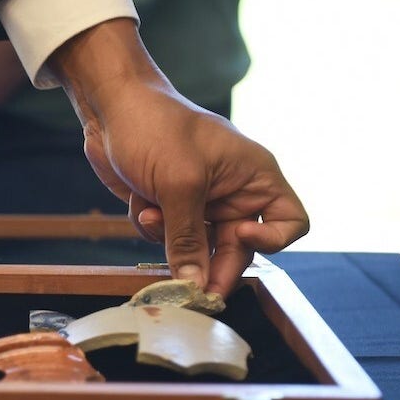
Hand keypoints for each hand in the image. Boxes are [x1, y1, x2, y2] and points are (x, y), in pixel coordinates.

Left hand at [49, 19, 308, 297]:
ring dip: (172, 240)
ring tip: (151, 212)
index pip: (290, 222)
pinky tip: (138, 203)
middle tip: (191, 292)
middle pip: (239, 249)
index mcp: (254, 176)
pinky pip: (169, 239)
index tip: (240, 239)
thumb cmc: (154, 126)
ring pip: (199, 248)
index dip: (272, 241)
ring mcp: (202, 201)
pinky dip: (153, 227)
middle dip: (211, 266)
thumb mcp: (178, 184)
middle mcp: (234, 192)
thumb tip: (195, 284)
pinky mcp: (170, 207)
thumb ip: (188, 239)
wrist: (110, 107)